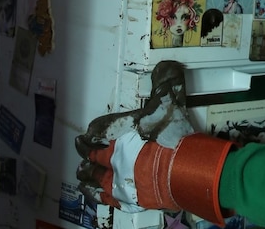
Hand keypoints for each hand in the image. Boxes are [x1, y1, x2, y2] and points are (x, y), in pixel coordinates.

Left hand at [75, 61, 234, 223]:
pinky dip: (99, 196)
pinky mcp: (131, 199)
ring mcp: (120, 181)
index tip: (85, 137)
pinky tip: (97, 195)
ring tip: (83, 175)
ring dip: (89, 177)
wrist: (182, 169)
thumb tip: (168, 66)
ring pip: (96, 180)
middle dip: (87, 155)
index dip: (92, 136)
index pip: (99, 135)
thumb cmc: (173, 137)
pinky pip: (108, 199)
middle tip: (82, 154)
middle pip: (93, 158)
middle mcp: (114, 159)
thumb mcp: (171, 104)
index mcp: (120, 137)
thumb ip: (166, 84)